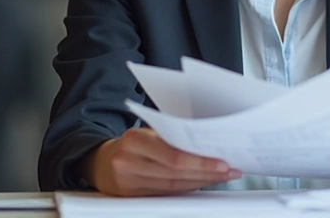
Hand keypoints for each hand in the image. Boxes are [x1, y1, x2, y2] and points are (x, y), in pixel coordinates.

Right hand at [83, 128, 241, 195]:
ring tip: (222, 176)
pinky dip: (187, 188)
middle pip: (176, 174)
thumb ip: (170, 137)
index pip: (173, 156)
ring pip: (174, 186)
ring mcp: (128, 183)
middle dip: (207, 172)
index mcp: (133, 140)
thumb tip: (206, 144)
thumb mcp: (146, 132)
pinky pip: (166, 193)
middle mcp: (128, 163)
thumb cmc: (131, 143)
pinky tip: (202, 183)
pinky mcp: (131, 197)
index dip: (200, 162)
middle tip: (229, 170)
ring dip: (202, 182)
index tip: (223, 162)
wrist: (100, 161)